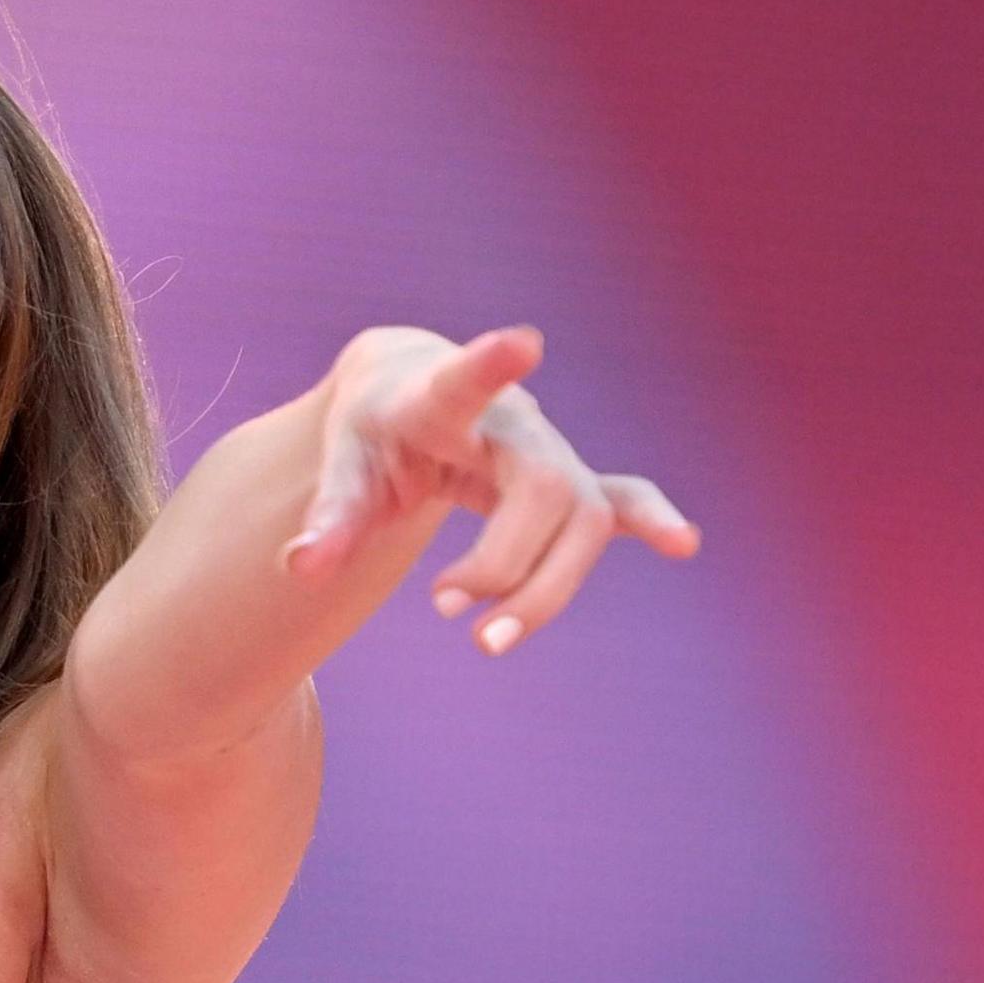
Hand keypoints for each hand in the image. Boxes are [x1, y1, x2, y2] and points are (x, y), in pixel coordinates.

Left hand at [282, 324, 700, 654]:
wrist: (409, 389)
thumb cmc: (372, 428)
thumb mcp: (340, 464)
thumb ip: (328, 516)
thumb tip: (302, 571)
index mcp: (439, 401)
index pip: (463, 382)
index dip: (489, 365)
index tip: (522, 342)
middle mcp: (511, 422)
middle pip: (544, 491)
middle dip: (504, 563)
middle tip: (440, 606)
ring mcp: (547, 451)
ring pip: (581, 520)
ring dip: (545, 589)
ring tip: (484, 640)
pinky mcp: (566, 481)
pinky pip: (619, 500)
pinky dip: (647, 519)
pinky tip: (681, 542)